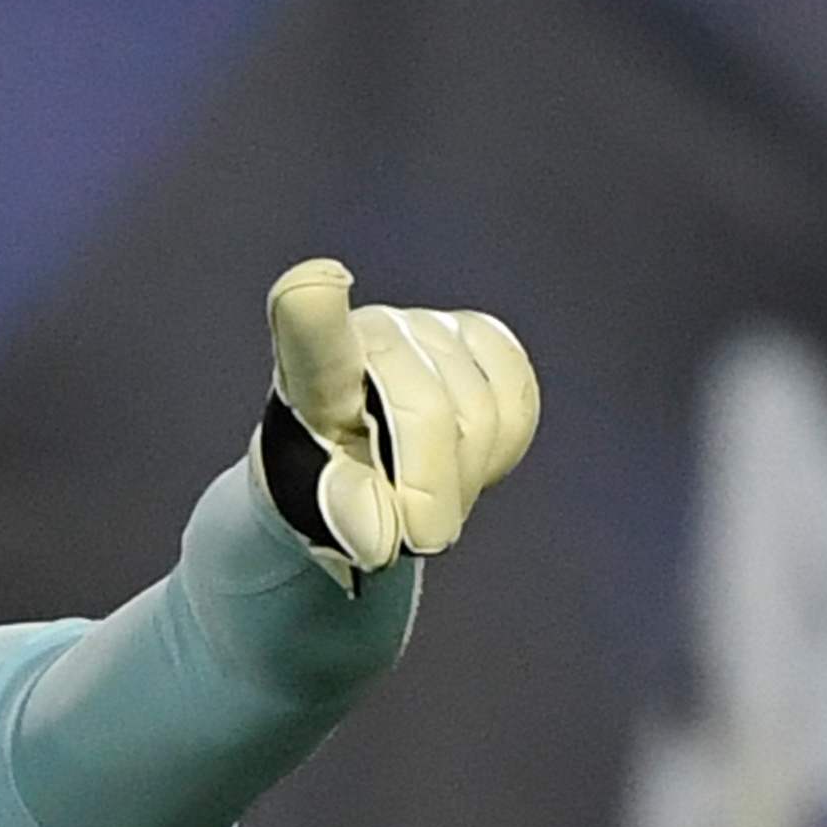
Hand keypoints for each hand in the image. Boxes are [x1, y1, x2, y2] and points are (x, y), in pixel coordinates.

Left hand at [264, 257, 539, 581]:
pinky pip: (517, 406)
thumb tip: (381, 540)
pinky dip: (499, 451)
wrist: (355, 458)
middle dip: (430, 489)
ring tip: (428, 493)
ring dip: (463, 479)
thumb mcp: (317, 511)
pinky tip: (461, 457)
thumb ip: (346, 517)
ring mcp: (431, 326)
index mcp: (309, 375)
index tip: (311, 287)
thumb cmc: (324, 483)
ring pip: (481, 417)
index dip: (315, 314)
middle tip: (418, 538)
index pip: (312, 339)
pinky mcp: (481, 334)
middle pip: (428, 413)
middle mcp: (372, 332)